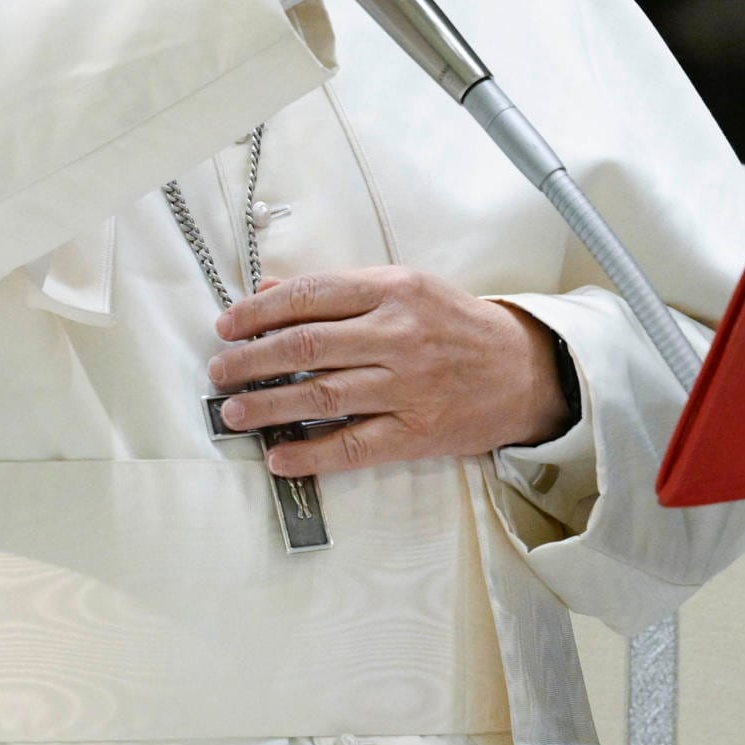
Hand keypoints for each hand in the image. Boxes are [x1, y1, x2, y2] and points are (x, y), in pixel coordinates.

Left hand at [207, 268, 570, 475]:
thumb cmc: (459, 327)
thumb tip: (269, 291)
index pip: (310, 296)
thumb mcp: (406, 288)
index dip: (258, 312)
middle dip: (251, 360)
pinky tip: (279, 456)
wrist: (524, 370)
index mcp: (394, 290)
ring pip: (322, 394)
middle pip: (306, 345)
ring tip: (234, 412)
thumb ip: (339, 290)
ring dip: (268, 405)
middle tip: (220, 371)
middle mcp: (398, 335)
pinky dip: (311, 453)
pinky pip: (354, 445)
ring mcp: (407, 386)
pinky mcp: (416, 431)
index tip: (227, 326)